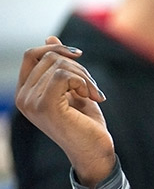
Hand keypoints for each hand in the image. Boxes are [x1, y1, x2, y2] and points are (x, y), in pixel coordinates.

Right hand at [15, 36, 114, 187]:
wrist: (95, 150)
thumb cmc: (86, 123)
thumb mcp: (74, 88)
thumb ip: (60, 67)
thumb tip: (50, 38)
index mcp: (25, 93)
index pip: (32, 55)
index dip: (56, 48)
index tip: (79, 56)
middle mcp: (22, 98)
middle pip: (49, 57)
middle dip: (78, 66)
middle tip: (92, 87)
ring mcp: (30, 102)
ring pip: (59, 65)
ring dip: (85, 76)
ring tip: (94, 94)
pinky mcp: (44, 106)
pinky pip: (63, 75)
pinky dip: (84, 82)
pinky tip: (92, 98)